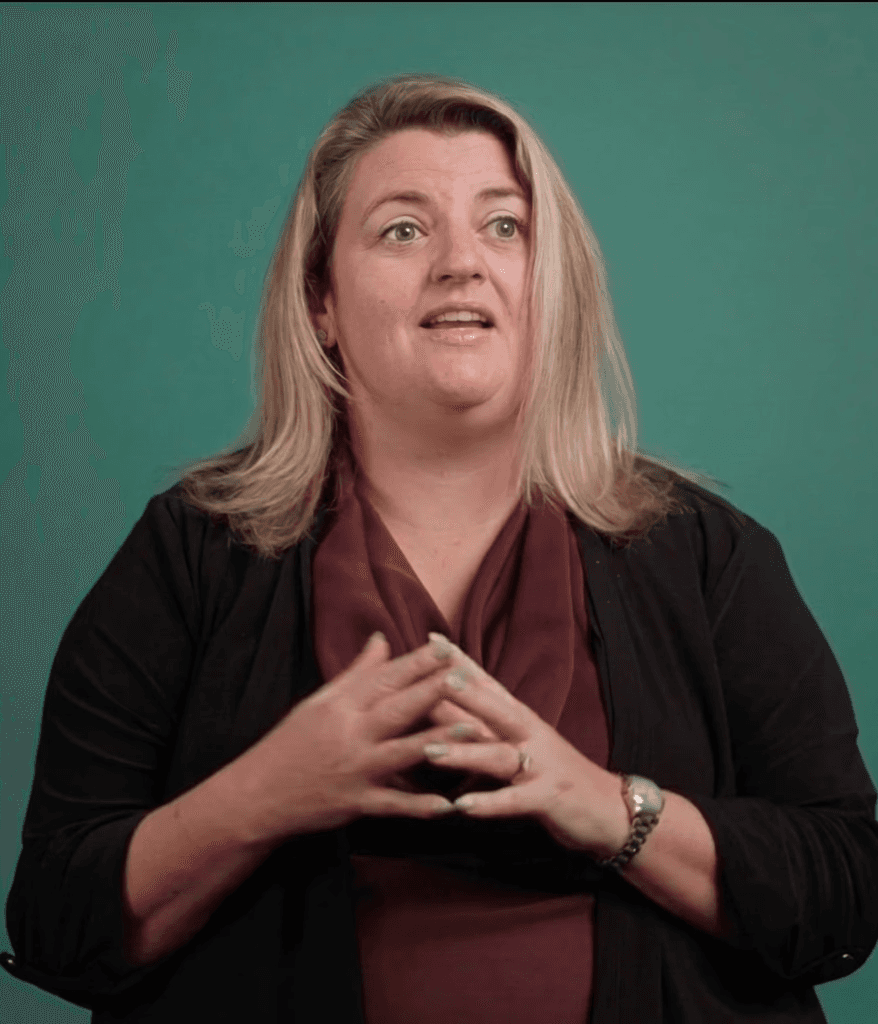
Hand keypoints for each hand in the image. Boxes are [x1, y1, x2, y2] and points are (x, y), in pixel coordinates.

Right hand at [237, 634, 489, 842]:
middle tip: (468, 675)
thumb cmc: (289, 744)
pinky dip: (420, 807)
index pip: (384, 678)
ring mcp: (354, 770)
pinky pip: (392, 805)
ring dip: (438, 741)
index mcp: (340, 706)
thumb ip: (356, 673)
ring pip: (402, 753)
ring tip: (472, 730)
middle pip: (397, 708)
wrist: (256, 795)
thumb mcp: (319, 702)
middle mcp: (349, 734)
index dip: (417, 662)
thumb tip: (381, 638)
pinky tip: (449, 806)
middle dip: (434, 690)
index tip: (447, 646)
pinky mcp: (355, 804)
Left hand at [422, 636, 630, 858]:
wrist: (609, 809)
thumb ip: (482, 724)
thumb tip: (437, 702)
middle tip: (432, 678)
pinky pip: (516, 801)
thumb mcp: (518, 743)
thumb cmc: (552, 773)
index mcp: (521, 719)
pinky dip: (490, 804)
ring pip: (499, 755)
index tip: (431, 638)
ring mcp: (541, 765)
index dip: (462, 661)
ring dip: (464, 753)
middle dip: (465, 693)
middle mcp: (531, 735)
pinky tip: (462, 807)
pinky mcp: (549, 798)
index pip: (489, 683)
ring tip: (429, 751)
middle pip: (496, 709)